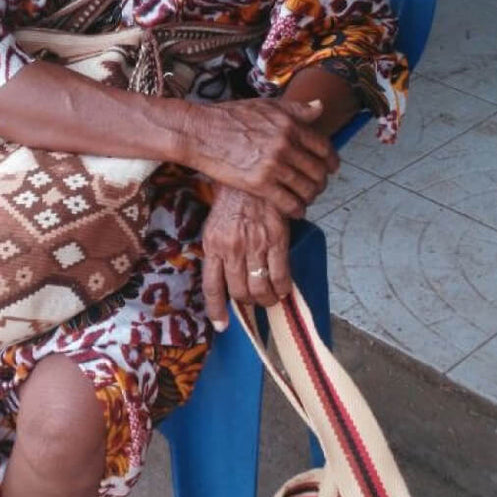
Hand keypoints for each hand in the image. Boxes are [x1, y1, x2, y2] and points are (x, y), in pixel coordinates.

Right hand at [188, 97, 338, 216]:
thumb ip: (295, 109)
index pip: (323, 147)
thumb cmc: (229, 116)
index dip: (331, 160)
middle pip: (318, 170)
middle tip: (317, 186)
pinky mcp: (259, 184)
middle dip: (321, 181)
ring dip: (310, 196)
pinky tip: (296, 211)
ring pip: (306, 188)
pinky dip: (297, 210)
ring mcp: (273, 165)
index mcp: (289, 124)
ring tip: (306, 198)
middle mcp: (285, 144)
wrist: (200, 133)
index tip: (332, 168)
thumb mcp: (265, 105)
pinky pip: (289, 203)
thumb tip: (320, 107)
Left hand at [201, 185, 292, 331]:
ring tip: (270, 297)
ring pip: (260, 289)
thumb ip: (219, 248)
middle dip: (248, 303)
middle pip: (239, 293)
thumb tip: (226, 276)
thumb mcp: (216, 223)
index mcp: (212, 244)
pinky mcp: (276, 240)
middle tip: (255, 300)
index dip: (217, 310)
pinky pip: (281, 276)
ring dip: (266, 300)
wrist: (253, 171)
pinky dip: (283, 289)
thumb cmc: (233, 197)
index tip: (222, 325)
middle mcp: (231, 248)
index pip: (212, 287)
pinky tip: (284, 289)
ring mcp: (254, 245)